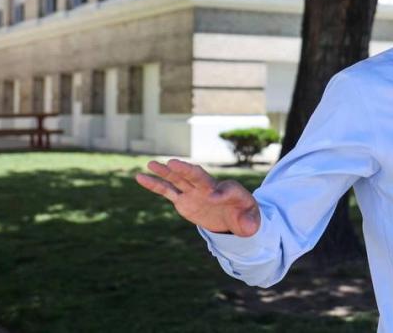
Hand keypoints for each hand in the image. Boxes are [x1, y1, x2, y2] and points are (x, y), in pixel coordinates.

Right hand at [135, 159, 260, 236]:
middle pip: (197, 177)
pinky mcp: (183, 200)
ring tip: (151, 163)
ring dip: (166, 172)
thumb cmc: (245, 216)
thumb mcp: (252, 221)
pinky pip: (167, 191)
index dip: (220, 192)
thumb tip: (248, 228)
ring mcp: (194, 193)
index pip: (226, 189)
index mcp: (230, 190)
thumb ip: (251, 223)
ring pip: (179, 180)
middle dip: (186, 171)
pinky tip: (140, 177)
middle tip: (174, 164)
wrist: (234, 217)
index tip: (213, 197)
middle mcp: (210, 187)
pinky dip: (155, 184)